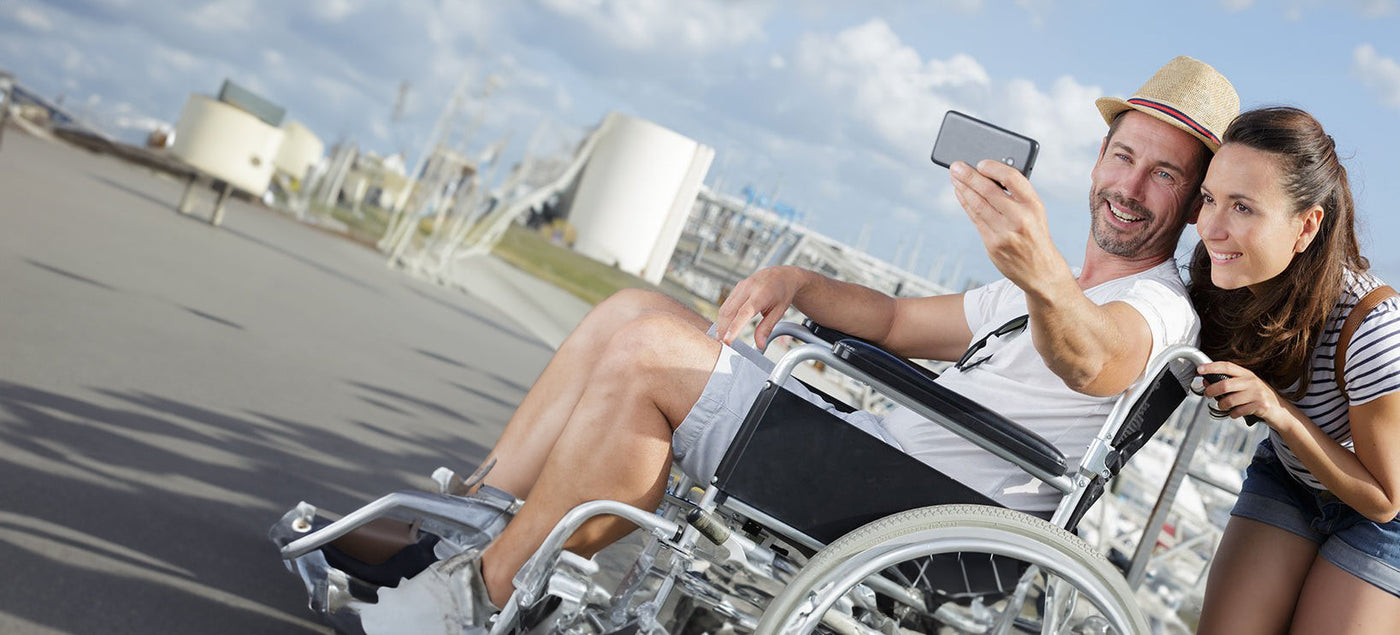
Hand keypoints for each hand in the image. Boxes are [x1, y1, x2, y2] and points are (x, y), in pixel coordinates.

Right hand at [713, 266, 806, 347]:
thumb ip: (767, 328)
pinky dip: (724, 316)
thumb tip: (760, 344)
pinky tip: (724, 326)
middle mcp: (749, 288)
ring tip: (721, 337)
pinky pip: (727, 303)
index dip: (734, 327)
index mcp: (761, 294)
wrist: (783, 275)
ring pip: (725, 307)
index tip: (727, 340)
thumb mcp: (779, 312)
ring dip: (721, 323)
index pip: (744, 313)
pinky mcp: (737, 287)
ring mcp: (741, 286)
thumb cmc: (783, 292)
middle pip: (729, 311)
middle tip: (721, 344)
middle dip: (723, 329)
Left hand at [950, 160, 1064, 292]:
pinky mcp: (992, 244)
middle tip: (956, 166)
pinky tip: (960, 193)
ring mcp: (1004, 232)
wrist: (1041, 270)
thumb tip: (987, 175)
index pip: (1011, 178)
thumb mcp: (1035, 211)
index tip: (980, 162)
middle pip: (988, 190)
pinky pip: (975, 219)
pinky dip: (965, 204)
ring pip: (978, 205)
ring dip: (963, 189)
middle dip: (969, 176)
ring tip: (955, 177)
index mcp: (1034, 204)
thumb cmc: (1035, 234)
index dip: (993, 168)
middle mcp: (1020, 217)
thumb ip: (1016, 194)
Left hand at [1197, 361, 1288, 428]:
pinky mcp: (1260, 406)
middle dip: (1211, 391)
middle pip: (1225, 385)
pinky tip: (1235, 412)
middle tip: (1207, 394)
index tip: (1199, 369)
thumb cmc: (1257, 396)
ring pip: (1229, 400)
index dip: (1212, 367)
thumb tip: (1206, 382)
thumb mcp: (1244, 386)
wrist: (1280, 409)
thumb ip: (1226, 383)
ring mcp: (1257, 393)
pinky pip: (1237, 411)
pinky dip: (1232, 414)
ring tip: (1223, 406)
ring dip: (1221, 405)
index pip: (1227, 366)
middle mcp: (1252, 381)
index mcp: (1247, 374)